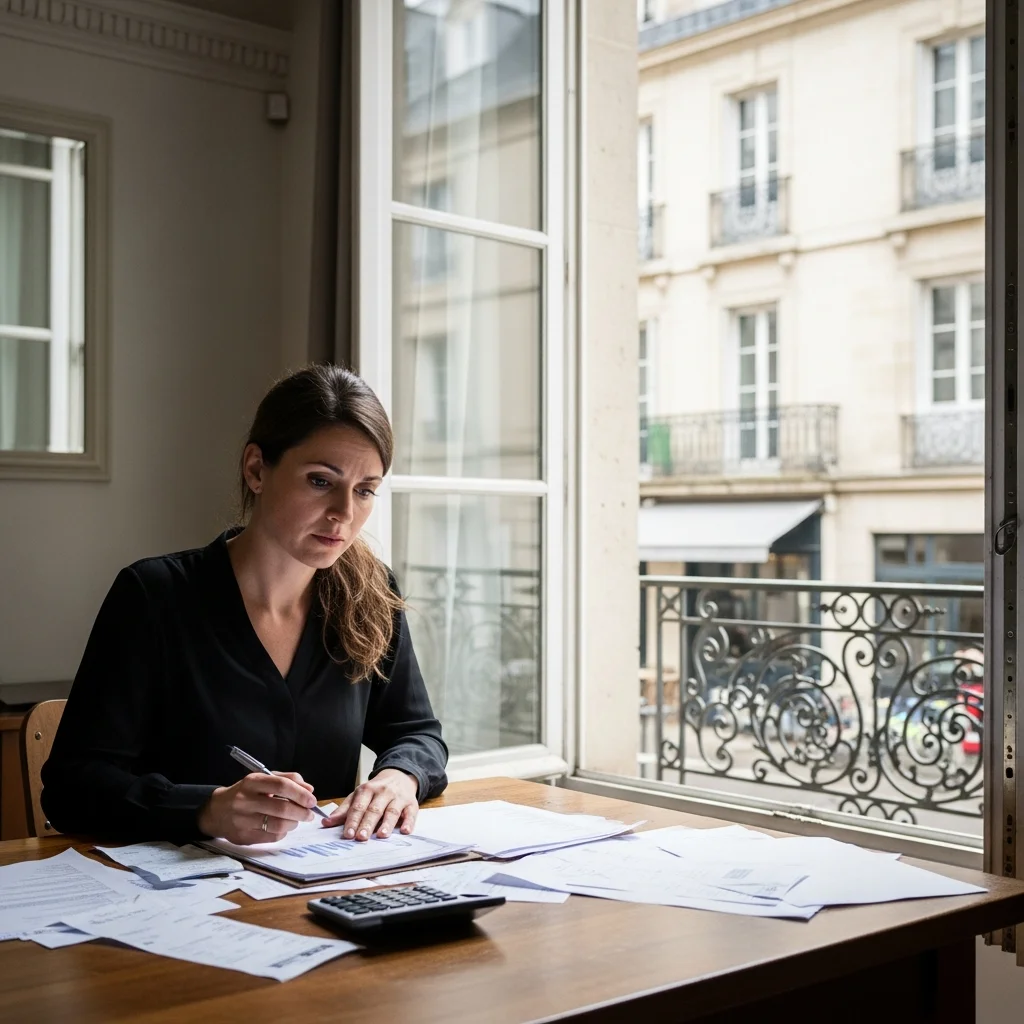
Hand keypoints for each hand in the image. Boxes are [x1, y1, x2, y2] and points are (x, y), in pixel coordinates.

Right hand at [197, 771, 316, 844]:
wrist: (217, 811)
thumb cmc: (246, 793)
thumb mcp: (263, 779)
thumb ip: (287, 779)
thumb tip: (309, 789)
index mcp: (252, 782)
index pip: (281, 785)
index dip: (300, 793)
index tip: (311, 800)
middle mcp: (245, 800)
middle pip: (282, 808)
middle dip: (301, 812)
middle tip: (309, 814)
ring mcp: (243, 820)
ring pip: (278, 825)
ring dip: (294, 824)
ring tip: (297, 820)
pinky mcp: (243, 837)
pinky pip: (271, 837)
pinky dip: (282, 833)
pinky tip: (283, 828)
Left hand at [323, 769, 418, 840]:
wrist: (399, 776)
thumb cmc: (376, 791)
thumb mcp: (359, 796)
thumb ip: (344, 810)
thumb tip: (326, 823)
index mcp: (367, 790)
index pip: (358, 807)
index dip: (353, 820)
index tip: (347, 834)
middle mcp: (383, 792)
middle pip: (374, 809)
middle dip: (367, 824)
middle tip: (361, 837)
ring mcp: (398, 797)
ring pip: (392, 811)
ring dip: (387, 823)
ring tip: (381, 835)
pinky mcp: (412, 803)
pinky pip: (411, 813)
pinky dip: (409, 822)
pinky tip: (405, 831)